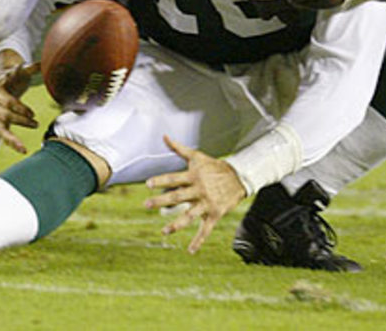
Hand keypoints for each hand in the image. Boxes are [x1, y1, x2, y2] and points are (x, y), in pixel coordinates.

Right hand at [0, 50, 39, 154]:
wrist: (2, 82)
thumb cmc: (14, 77)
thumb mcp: (21, 71)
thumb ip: (31, 68)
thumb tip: (42, 63)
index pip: (6, 101)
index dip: (19, 108)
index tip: (32, 113)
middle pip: (4, 115)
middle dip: (20, 121)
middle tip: (36, 123)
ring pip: (0, 129)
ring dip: (12, 139)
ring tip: (24, 148)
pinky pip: (2, 135)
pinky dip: (10, 143)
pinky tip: (21, 150)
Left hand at [144, 136, 246, 253]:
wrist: (239, 177)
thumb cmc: (214, 166)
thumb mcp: (197, 156)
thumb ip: (179, 148)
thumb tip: (164, 136)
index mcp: (193, 176)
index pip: (174, 178)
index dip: (161, 181)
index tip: (148, 184)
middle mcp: (199, 190)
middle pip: (178, 196)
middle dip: (161, 201)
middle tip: (146, 205)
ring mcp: (207, 203)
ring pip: (190, 216)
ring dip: (176, 224)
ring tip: (164, 232)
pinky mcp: (214, 214)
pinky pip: (205, 230)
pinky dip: (199, 241)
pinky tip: (190, 250)